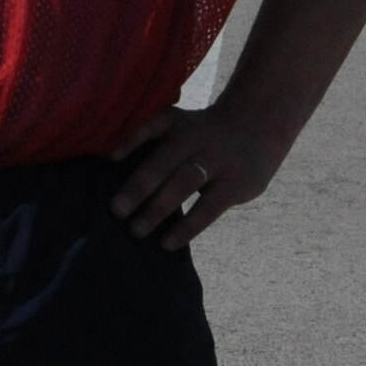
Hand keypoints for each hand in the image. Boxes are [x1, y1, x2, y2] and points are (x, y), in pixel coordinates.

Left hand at [106, 101, 292, 250]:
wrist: (257, 126)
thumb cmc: (202, 134)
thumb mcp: (179, 124)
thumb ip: (152, 141)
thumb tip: (108, 168)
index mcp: (175, 123)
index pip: (149, 128)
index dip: (129, 142)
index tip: (108, 160)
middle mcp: (193, 139)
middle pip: (162, 163)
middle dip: (137, 188)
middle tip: (116, 211)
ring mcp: (216, 161)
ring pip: (182, 185)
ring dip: (157, 209)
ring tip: (136, 230)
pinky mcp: (234, 184)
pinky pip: (207, 209)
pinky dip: (186, 227)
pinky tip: (168, 242)